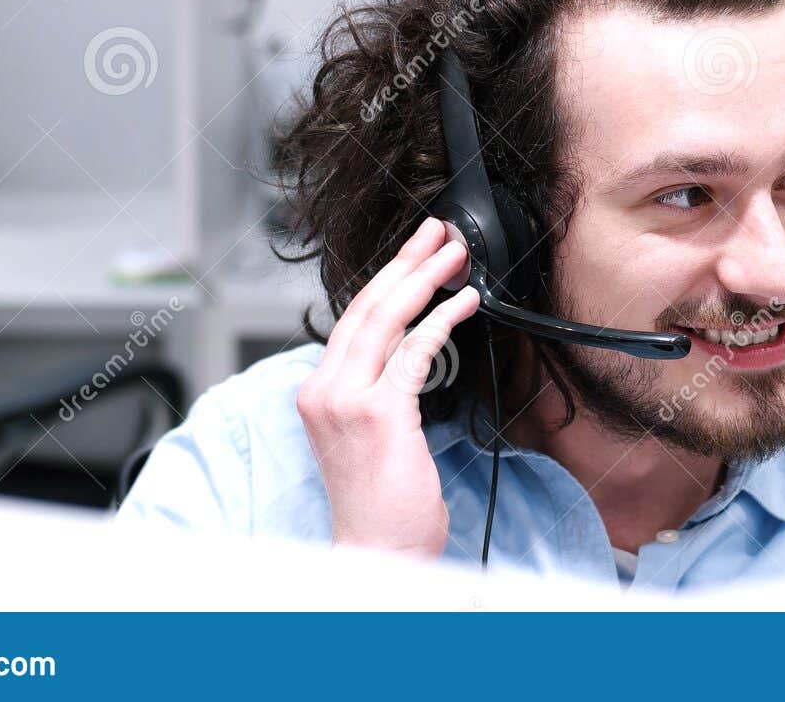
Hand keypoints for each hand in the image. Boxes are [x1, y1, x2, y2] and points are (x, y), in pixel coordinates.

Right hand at [295, 216, 479, 557]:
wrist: (377, 552)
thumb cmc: (381, 504)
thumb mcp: (370, 435)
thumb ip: (378, 390)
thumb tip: (408, 350)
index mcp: (318, 392)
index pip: (352, 320)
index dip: (387, 279)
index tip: (415, 253)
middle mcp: (323, 390)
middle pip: (366, 307)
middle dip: (406, 262)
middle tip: (438, 233)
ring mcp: (347, 401)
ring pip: (386, 318)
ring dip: (426, 279)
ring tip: (456, 254)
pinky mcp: (379, 413)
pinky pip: (415, 351)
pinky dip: (442, 320)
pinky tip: (466, 302)